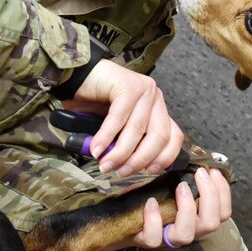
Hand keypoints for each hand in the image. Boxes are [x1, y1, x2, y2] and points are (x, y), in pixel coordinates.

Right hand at [63, 59, 183, 176]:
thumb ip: (129, 143)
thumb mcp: (119, 129)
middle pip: (159, 136)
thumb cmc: (96, 104)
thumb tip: (128, 168)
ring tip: (106, 164)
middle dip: (140, 159)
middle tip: (122, 172)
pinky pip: (119, 118)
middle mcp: (154, 98)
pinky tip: (97, 149)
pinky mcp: (127, 84)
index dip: (165, 157)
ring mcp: (143, 89)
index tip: (149, 172)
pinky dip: (107, 137)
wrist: (77, 78)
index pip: (174, 136)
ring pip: (138, 129)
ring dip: (120, 152)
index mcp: (157, 109)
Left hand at [100, 167, 231, 250]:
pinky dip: (154, 219)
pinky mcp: (147, 240)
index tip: (213, 170)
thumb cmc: (153, 195)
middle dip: (209, 196)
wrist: (123, 215)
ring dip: (186, 208)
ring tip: (180, 186)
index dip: (223, 192)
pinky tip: (150, 202)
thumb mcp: (172, 183)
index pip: (223, 212)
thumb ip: (187, 176)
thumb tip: (200, 158)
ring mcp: (167, 238)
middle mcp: (187, 230)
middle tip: (199, 174)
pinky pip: (155, 238)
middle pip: (211, 224)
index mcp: (198, 217)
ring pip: (186, 235)